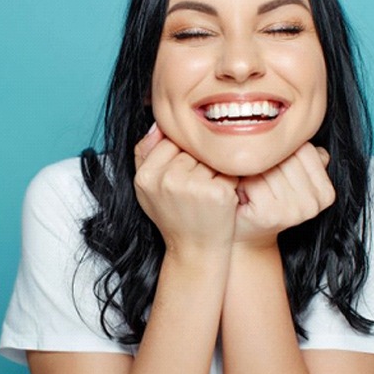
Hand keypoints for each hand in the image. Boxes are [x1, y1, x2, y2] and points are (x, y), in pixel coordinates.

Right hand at [134, 123, 238, 253]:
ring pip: (210, 157)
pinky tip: (220, 198)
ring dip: (213, 171)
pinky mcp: (217, 193)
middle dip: (197, 163)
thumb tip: (158, 123)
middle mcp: (167, 179)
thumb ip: (144, 153)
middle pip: (191, 148)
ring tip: (205, 194)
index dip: (180, 157)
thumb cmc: (173, 216)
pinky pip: (228, 170)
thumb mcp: (147, 188)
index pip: (169, 140)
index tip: (182, 177)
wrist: (194, 251)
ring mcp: (193, 186)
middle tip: (194, 190)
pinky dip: (229, 181)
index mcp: (146, 176)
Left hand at [234, 143, 335, 249]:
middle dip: (265, 162)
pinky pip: (254, 180)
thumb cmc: (263, 201)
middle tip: (256, 178)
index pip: (303, 148)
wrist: (245, 235)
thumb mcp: (289, 176)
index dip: (280, 153)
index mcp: (326, 192)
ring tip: (250, 185)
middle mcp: (316, 203)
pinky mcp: (272, 214)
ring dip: (252, 172)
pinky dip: (243, 183)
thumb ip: (303, 156)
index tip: (271, 169)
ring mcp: (296, 210)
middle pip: (286, 157)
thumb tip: (309, 126)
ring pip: (269, 167)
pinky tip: (243, 194)